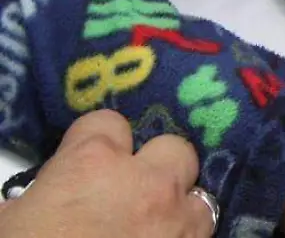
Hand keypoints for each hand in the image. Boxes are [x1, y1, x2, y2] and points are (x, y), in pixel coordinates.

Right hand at [0, 111, 214, 237]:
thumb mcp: (6, 224)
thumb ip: (30, 202)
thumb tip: (33, 204)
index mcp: (92, 165)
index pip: (107, 122)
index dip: (95, 142)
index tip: (84, 163)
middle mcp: (146, 184)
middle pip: (173, 149)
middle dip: (156, 167)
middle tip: (130, 194)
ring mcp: (178, 223)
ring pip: (200, 196)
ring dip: (181, 209)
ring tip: (156, 229)